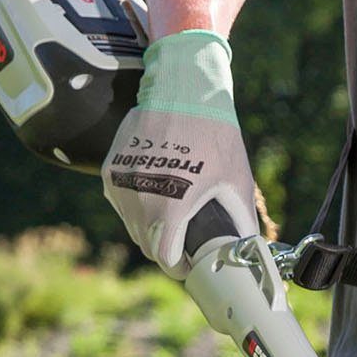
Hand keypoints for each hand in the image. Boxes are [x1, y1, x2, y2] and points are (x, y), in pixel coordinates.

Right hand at [102, 29, 259, 271]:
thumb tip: (246, 250)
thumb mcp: (236, 180)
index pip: (164, 258)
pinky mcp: (110, 170)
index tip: (190, 264)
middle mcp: (138, 197)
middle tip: (186, 241)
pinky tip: (158, 192)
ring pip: (132, 226)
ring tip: (174, 214)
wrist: (181, 90)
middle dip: (166, 249)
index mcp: (170, 205)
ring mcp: (120, 183)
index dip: (179, 267)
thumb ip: (240, 221)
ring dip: (150, 229)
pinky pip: (121, 203)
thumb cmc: (214, 135)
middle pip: (147, 245)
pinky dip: (137, 206)